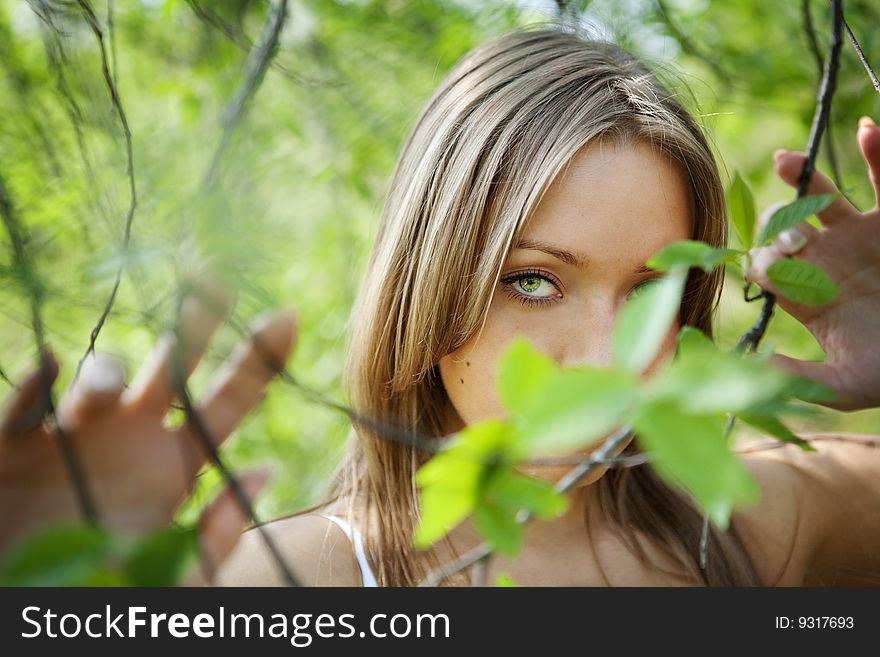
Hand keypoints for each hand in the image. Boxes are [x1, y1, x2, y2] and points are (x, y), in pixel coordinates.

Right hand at [0, 278, 297, 582]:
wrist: (30, 608)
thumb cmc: (109, 596)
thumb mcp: (178, 579)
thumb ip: (218, 533)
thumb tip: (262, 469)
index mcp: (177, 464)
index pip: (228, 402)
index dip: (259, 360)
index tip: (289, 313)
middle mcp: (131, 438)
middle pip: (172, 368)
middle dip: (195, 322)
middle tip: (214, 275)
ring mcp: (73, 435)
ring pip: (100, 378)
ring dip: (106, 371)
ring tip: (103, 389)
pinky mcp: (12, 447)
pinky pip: (22, 408)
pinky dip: (33, 386)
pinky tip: (47, 365)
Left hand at [747, 116, 879, 411]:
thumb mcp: (841, 385)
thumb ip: (797, 377)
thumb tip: (751, 366)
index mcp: (803, 295)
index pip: (765, 269)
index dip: (761, 264)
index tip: (772, 268)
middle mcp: (823, 261)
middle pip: (783, 228)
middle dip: (778, 228)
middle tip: (794, 241)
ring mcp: (857, 238)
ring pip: (822, 197)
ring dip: (803, 177)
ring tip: (785, 160)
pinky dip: (878, 152)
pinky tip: (869, 127)